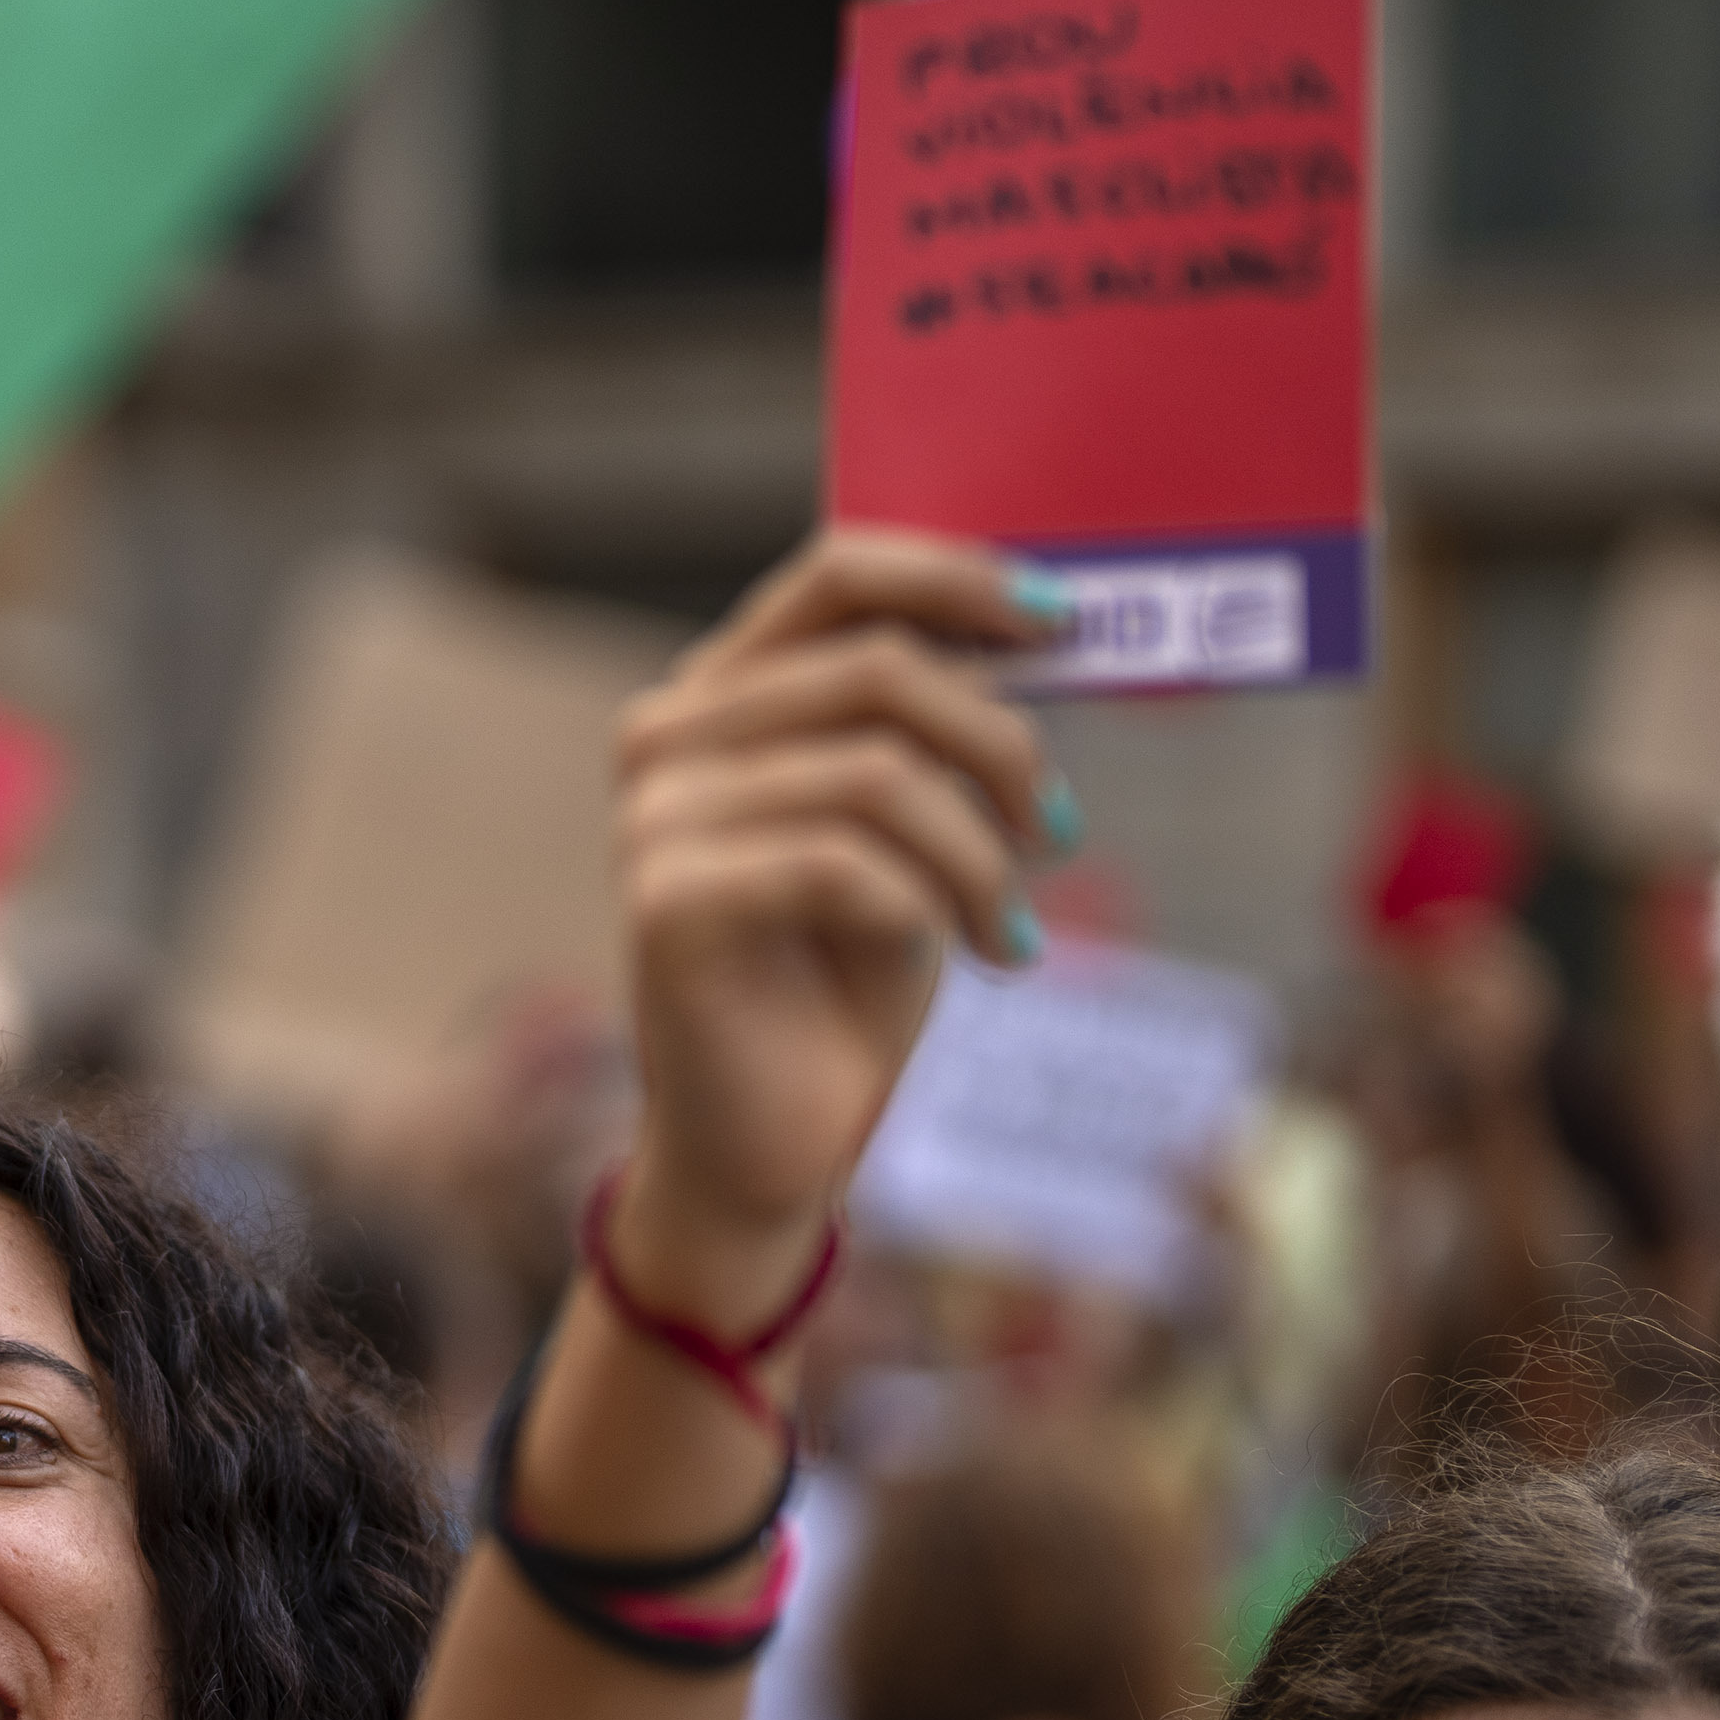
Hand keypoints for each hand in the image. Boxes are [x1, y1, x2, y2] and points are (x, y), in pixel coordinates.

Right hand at [608, 531, 1062, 1316]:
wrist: (775, 1142)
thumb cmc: (847, 975)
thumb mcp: (910, 824)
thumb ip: (932, 723)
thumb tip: (1044, 621)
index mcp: (720, 695)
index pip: (836, 576)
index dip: (960, 579)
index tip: (1064, 623)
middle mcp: (667, 739)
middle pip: (878, 670)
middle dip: (1001, 746)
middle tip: (1058, 831)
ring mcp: (655, 819)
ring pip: (879, 773)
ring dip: (982, 856)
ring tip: (1012, 923)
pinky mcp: (669, 904)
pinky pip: (847, 866)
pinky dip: (936, 909)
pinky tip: (978, 957)